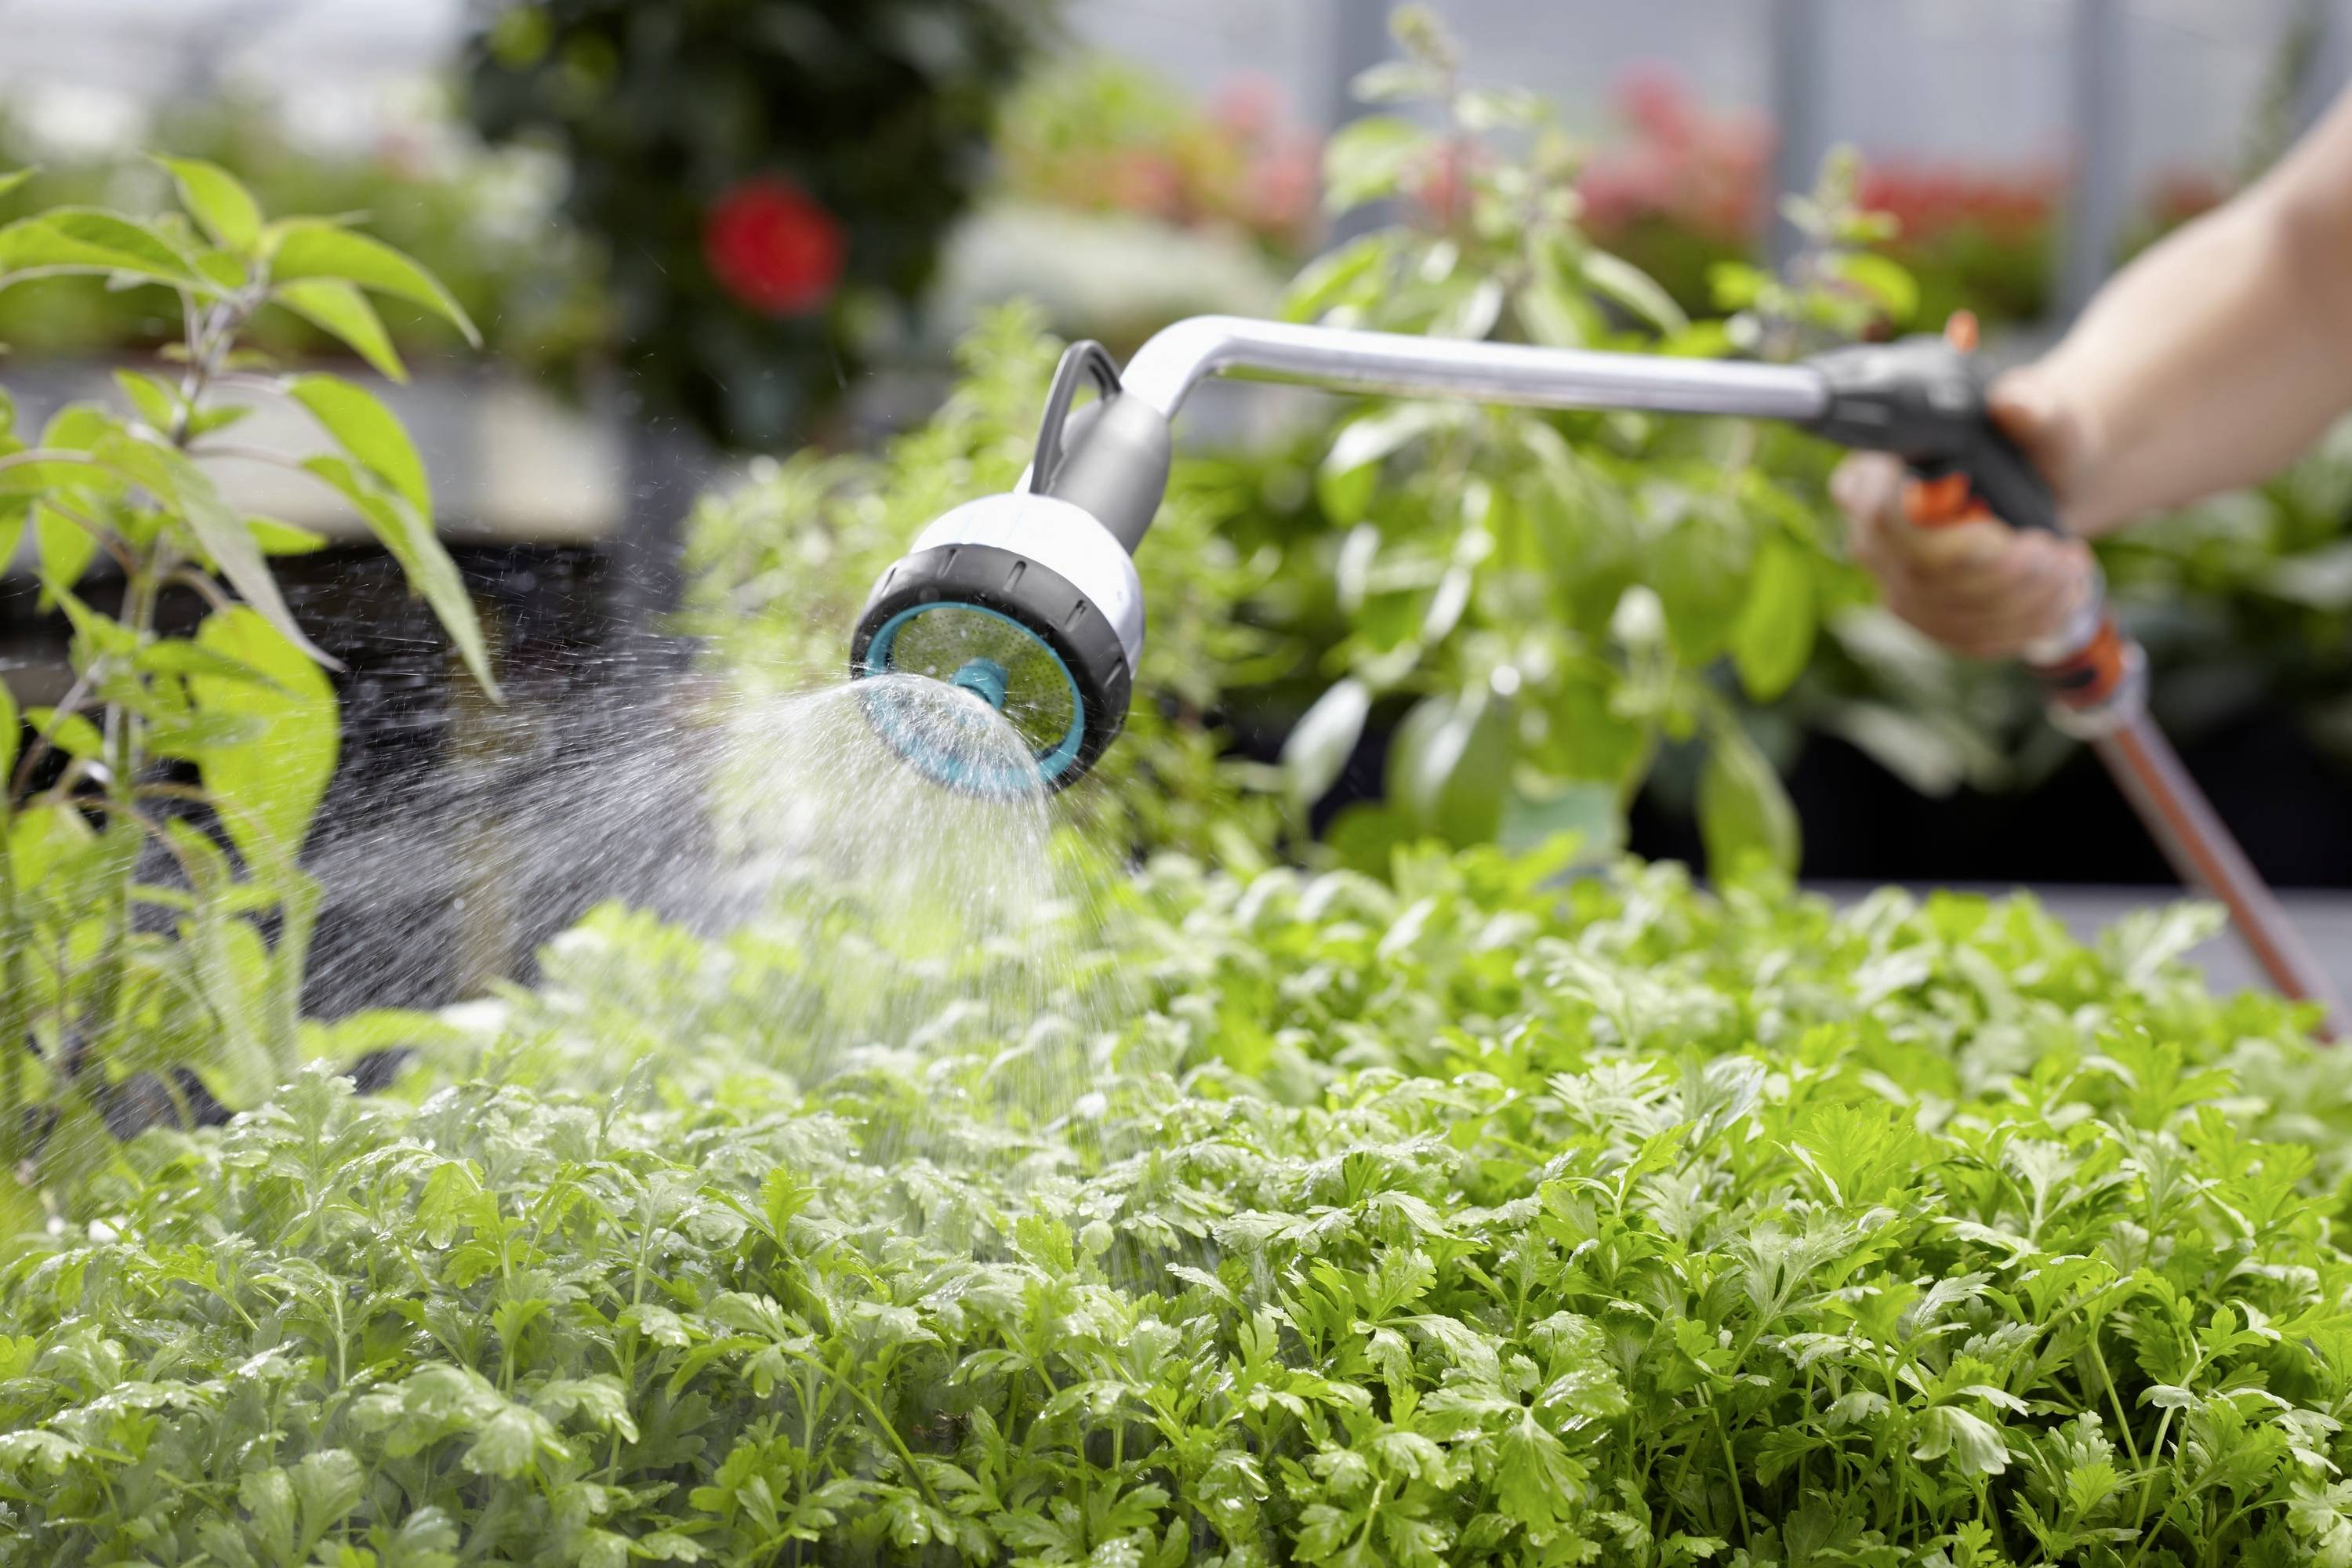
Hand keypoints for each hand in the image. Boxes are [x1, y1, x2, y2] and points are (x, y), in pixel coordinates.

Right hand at [1832, 368, 2098, 659]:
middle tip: (2053, 552)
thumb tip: (2014, 404)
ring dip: (2021, 598)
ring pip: (1947, 613)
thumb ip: (2035, 409)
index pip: (1876, 509)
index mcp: (1877, 473)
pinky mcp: (1930, 620)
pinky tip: (2059, 594)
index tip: (1999, 536)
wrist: (2050, 490)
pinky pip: (1970, 638)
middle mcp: (1872, 534)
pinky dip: (2026, 622)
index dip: (1932, 532)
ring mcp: (1896, 584)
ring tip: (2069, 567)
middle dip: (1995, 572)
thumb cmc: (2034, 447)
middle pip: (1916, 572)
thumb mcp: (2047, 421)